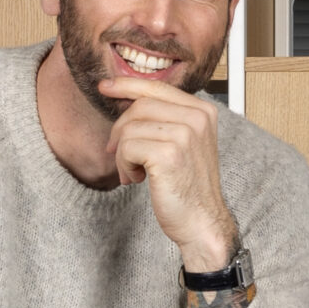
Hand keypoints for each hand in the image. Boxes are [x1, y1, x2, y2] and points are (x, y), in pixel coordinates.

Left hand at [96, 75, 238, 272]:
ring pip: (130, 128)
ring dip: (123, 154)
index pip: (157, 87)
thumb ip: (164, 118)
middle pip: (139, 106)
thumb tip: (126, 98)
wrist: (202, 221)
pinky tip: (138, 179)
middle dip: (121, 131)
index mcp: (203, 111)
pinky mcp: (168, 153)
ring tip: (136, 173)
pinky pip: (127, 147)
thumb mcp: (182, 143)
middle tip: (121, 155)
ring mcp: (185, 134)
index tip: (105, 87)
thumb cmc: (188, 187)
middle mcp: (198, 118)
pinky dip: (124, 166)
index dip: (127, 85)